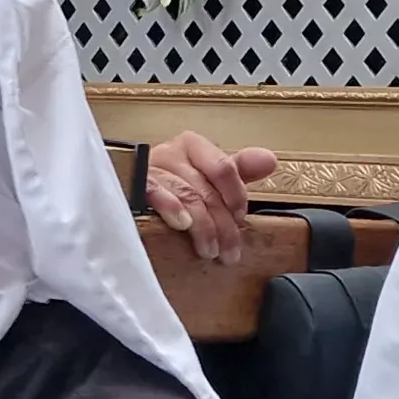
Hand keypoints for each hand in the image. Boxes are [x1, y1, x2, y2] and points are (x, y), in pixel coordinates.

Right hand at [143, 132, 281, 264]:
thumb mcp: (208, 177)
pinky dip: (172, 208)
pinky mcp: (134, 185)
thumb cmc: (174, 186)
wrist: (129, 193)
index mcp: (194, 147)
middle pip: (208, 188)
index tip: (240, 220)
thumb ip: (239, 171)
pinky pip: (156, 194)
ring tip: (209, 250)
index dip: (236, 197)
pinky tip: (182, 225)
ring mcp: (151, 169)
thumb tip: (269, 160)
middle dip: (223, 224)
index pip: (224, 167)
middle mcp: (172, 152)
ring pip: (188, 196)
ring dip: (203, 227)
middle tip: (229, 251)